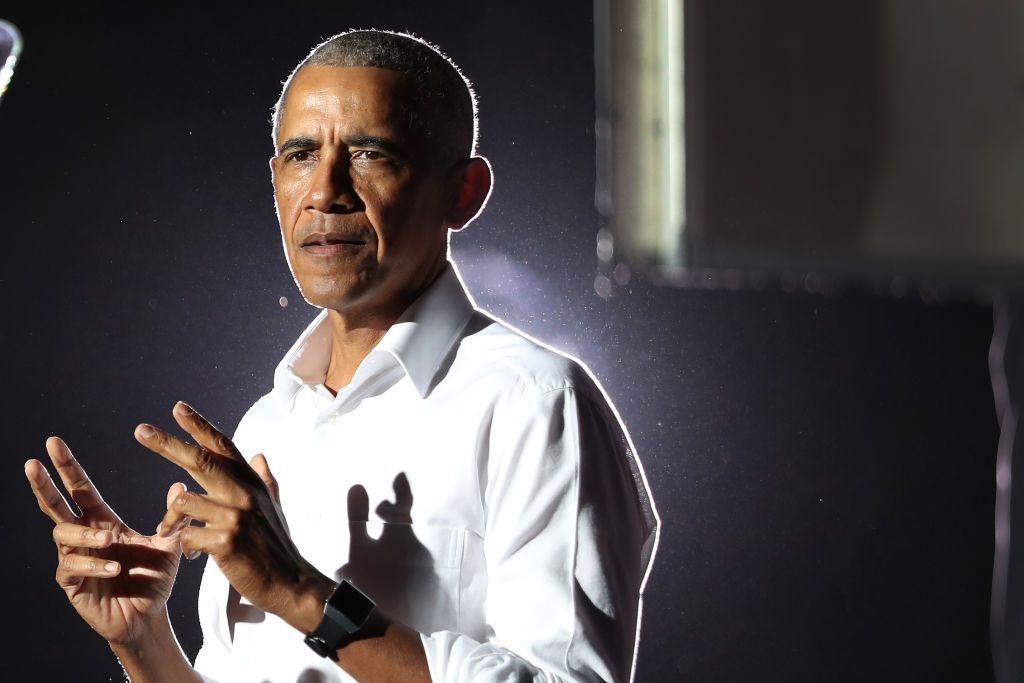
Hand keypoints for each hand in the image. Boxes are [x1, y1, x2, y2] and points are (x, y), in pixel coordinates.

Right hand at [24, 437, 186, 644]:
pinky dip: (92, 565)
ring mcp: (75, 560)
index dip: (68, 467)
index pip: (81, 489)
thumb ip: (174, 516)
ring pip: (63, 536)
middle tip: (33, 463)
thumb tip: (180, 483)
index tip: (54, 443)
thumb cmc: (153, 578)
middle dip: (44, 484)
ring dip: (84, 536)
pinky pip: (71, 568)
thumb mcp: (169, 544)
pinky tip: (114, 568)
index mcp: (103, 522)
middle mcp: (85, 537)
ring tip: (107, 540)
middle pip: (56, 506)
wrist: (149, 616)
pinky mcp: (72, 584)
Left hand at [142, 401, 330, 630]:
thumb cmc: (277, 546)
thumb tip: (259, 454)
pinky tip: (190, 553)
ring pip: (184, 501)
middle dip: (167, 444)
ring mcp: (235, 516)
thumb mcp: (273, 507)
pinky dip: (183, 543)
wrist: (290, 583)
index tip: (178, 408)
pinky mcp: (225, 541)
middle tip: (141, 430)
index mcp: (252, 482)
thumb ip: (264, 479)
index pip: (223, 446)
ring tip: (168, 531)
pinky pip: (186, 534)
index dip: (200, 425)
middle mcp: (244, 493)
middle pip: (200, 460)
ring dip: (169, 518)